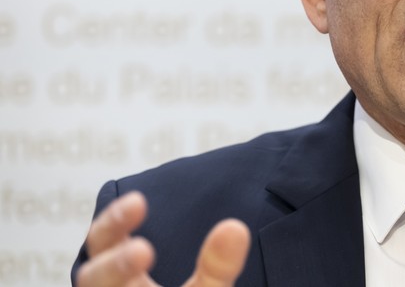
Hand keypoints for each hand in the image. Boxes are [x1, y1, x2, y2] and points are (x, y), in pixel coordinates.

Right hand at [75, 191, 250, 286]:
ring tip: (143, 255)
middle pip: (92, 280)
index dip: (113, 222)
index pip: (103, 243)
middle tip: (145, 248)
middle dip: (113, 264)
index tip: (139, 201)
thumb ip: (217, 266)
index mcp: (119, 281)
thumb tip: (236, 228)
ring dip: (115, 277)